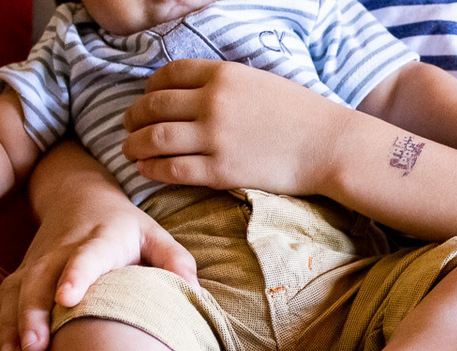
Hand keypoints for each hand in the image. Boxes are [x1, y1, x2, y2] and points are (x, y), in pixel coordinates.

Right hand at [0, 203, 194, 350]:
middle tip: (35, 346)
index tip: (66, 299)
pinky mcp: (25, 273)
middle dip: (35, 312)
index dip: (76, 275)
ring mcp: (39, 261)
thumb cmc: (126, 227)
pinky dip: (5, 326)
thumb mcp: (156, 235)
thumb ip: (176, 261)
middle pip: (43, 277)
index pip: (87, 256)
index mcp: (101, 238)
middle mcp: (63, 249)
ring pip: (21, 289)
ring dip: (16, 324)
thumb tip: (195, 293)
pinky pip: (9, 298)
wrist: (78, 197)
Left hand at [123, 60, 348, 195]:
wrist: (329, 145)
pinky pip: (173, 169)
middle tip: (127, 128)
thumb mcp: (260, 82)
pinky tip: (145, 171)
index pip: (168, 75)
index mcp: (223, 74)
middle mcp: (213, 102)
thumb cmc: (302, 115)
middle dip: (133, 118)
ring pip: (155, 139)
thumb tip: (195, 96)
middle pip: (154, 106)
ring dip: (134, 145)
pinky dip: (152, 169)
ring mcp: (215, 137)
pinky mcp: (221, 171)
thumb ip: (225, 86)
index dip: (149, 88)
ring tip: (128, 151)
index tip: (145, 100)